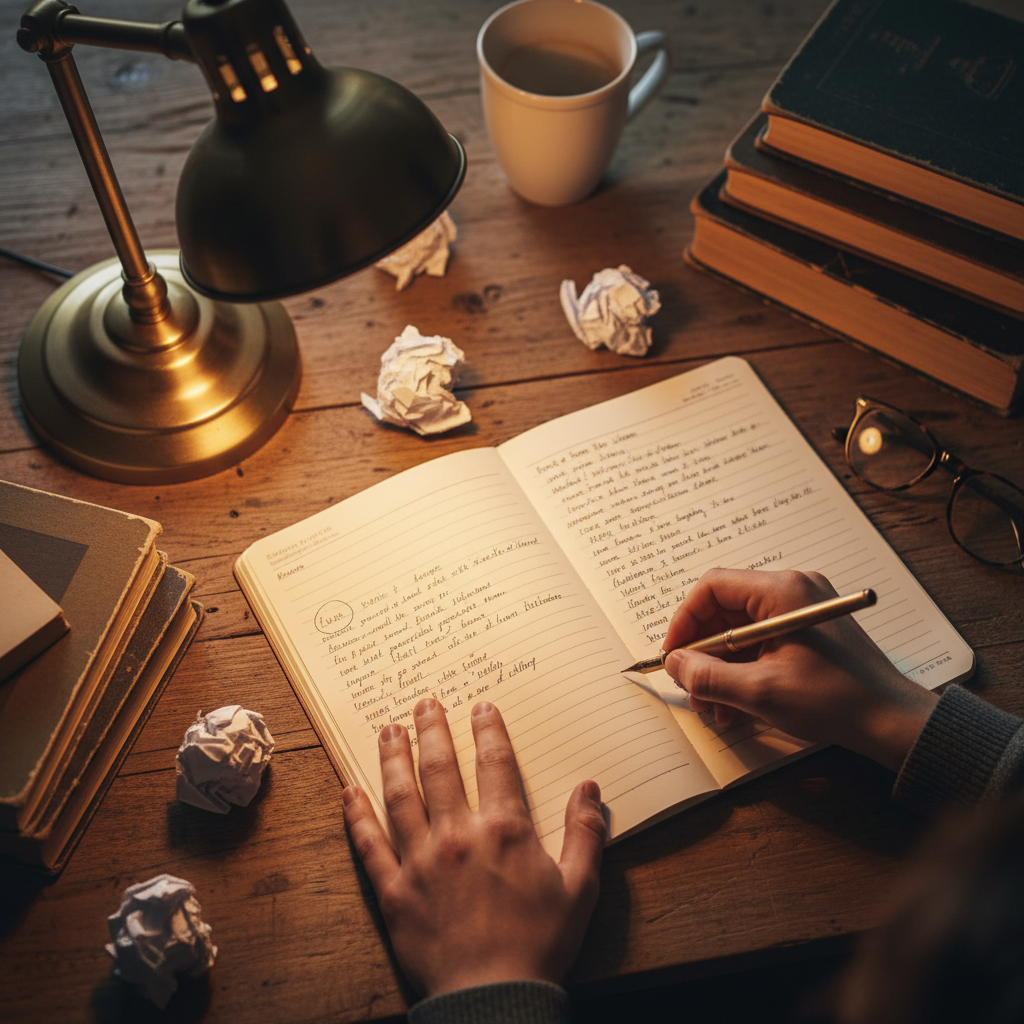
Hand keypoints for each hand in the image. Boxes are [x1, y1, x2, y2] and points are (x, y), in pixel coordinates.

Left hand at [342, 698, 605, 997]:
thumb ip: (585, 833)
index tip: (480, 707)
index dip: (488, 730)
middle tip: (424, 702)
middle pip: (440, 768)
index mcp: (503, 830)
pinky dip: (357, 815)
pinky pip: (370, 844)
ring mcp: (420, 861)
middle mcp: (457, 835)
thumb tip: (590, 788)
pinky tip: (349, 790)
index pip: (494, 764)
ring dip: (393, 758)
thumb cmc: (540, 946)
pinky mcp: (394, 891)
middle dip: (432, 730)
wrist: (493, 1000)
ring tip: (388, 729)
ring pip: (400, 795)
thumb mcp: (580, 889)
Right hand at [662, 569, 937, 771]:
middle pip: (725, 609)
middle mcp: (792, 591)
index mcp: (782, 591)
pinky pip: (761, 643)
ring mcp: (801, 610)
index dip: (685, 621)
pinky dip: (743, 670)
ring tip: (713, 705)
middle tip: (691, 685)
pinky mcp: (807, 632)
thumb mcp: (761, 692)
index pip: (712, 587)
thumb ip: (709, 676)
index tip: (674, 654)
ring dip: (721, 666)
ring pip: (740, 631)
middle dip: (703, 651)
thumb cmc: (836, 700)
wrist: (892, 721)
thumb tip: (675, 664)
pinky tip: (735, 705)